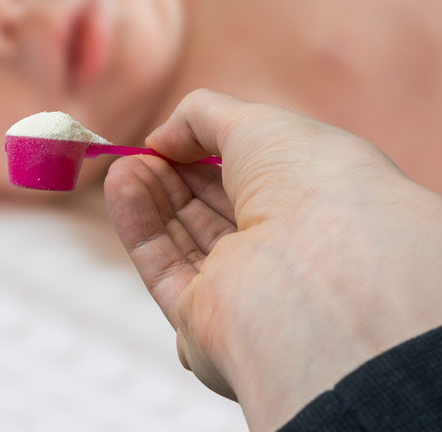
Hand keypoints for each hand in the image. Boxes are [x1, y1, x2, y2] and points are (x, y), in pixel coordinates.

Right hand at [104, 89, 441, 430]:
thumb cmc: (311, 185)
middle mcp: (287, 257)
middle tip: (139, 151)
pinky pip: (164, 269)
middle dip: (174, 176)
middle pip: (215, 213)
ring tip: (122, 164)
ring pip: (186, 240)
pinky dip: (139, 225)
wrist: (319, 273)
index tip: (175, 138)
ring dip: (151, 196)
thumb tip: (162, 137)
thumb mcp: (260, 125)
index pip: (258, 185)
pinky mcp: (205, 323)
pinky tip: (120, 184)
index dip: (212, 157)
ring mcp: (246, 293)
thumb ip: (204, 118)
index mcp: (320, 212)